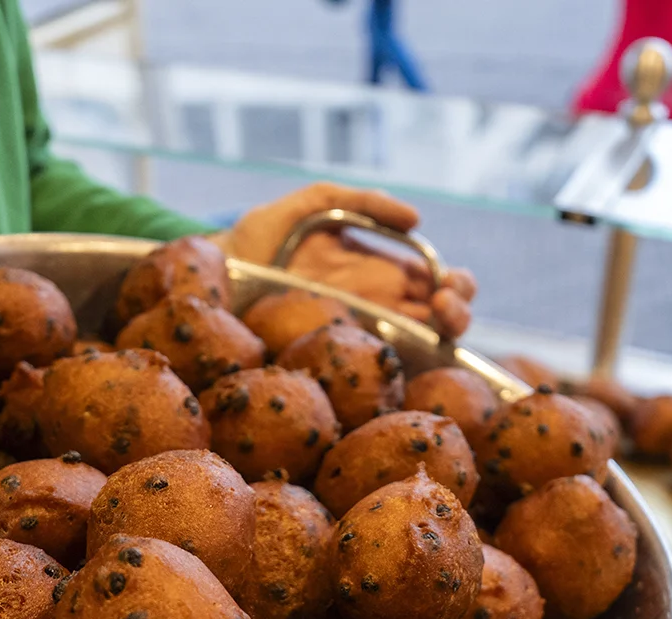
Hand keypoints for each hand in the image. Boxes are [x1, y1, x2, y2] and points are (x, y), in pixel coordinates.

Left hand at [215, 181, 477, 337]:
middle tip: (449, 301)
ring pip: (421, 342)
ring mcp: (356, 334)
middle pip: (437, 314)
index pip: (431, 281)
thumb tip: (415, 219)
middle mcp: (373, 306)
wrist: (211, 276)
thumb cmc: (256, 242)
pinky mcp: (337, 356)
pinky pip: (381, 365)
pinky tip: (417, 346)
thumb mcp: (310, 204)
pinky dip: (413, 360)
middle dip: (459, 308)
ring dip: (447, 330)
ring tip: (443, 318)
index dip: (454, 283)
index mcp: (374, 271)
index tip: (448, 281)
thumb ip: (359, 199)